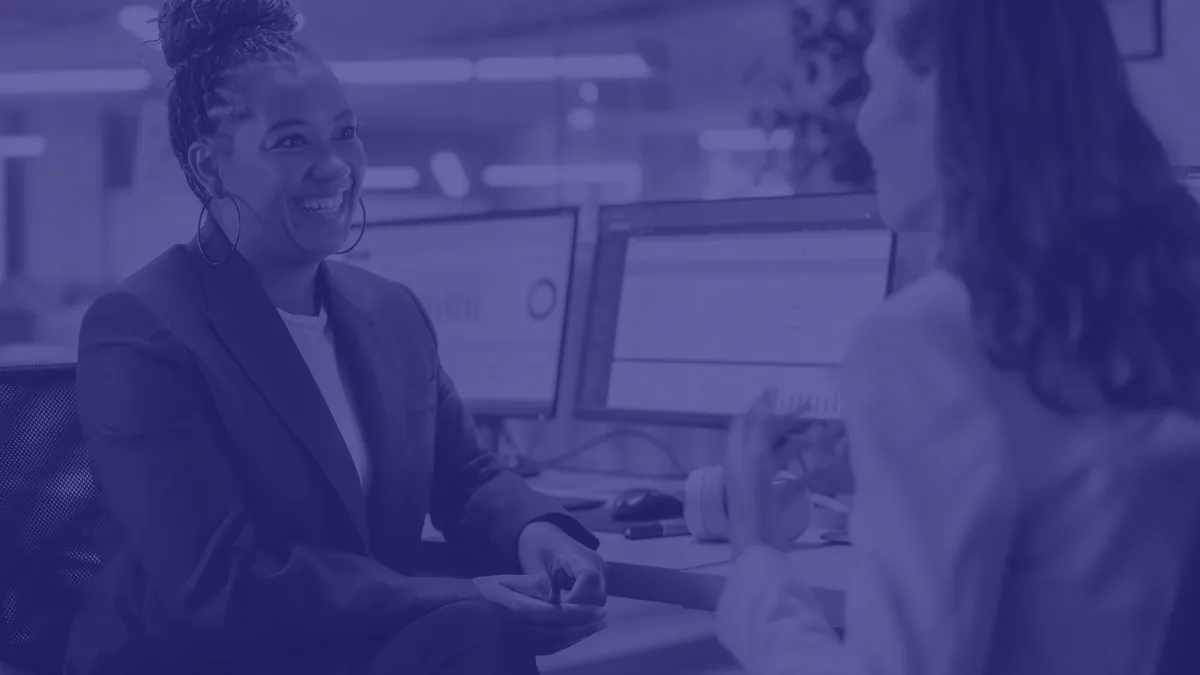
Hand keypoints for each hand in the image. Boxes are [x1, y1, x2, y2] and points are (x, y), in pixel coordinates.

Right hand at [471, 575, 606, 654]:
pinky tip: (575, 636)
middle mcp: (520, 629)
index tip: (597, 610)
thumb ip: (528, 584)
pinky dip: (563, 643)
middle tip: (603, 619)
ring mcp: (518, 641)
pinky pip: (545, 648)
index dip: (579, 613)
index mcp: (518, 611)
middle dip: (584, 626)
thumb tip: (550, 589)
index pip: (556, 614)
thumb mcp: (503, 581)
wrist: (455, 612)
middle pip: (559, 631)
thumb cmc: (480, 593)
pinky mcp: (518, 647)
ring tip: (595, 627)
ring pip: (554, 642)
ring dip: (577, 636)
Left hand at [518, 521, 607, 607]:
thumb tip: (549, 607)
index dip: (577, 598)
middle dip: (580, 609)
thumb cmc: (537, 546)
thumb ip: (541, 584)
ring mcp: (600, 569)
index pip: (587, 577)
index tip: (560, 611)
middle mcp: (595, 562)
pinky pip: (597, 596)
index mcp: (577, 554)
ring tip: (562, 615)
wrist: (545, 534)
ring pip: (599, 598)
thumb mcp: (533, 563)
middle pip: (598, 593)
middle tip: (559, 618)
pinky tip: (568, 609)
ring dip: (583, 609)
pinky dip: (585, 605)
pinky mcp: (599, 576)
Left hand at [723, 388, 810, 555]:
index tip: (781, 392)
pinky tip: (824, 462)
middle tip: (812, 411)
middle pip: (765, 435)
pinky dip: (806, 465)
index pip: (746, 420)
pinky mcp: (774, 495)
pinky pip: (791, 474)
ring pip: (780, 453)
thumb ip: (760, 425)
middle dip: (788, 422)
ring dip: (800, 442)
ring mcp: (760, 480)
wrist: (757, 540)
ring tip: (823, 433)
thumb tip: (765, 395)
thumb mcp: (755, 453)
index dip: (761, 405)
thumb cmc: (754, 495)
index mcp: (737, 451)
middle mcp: (746, 462)